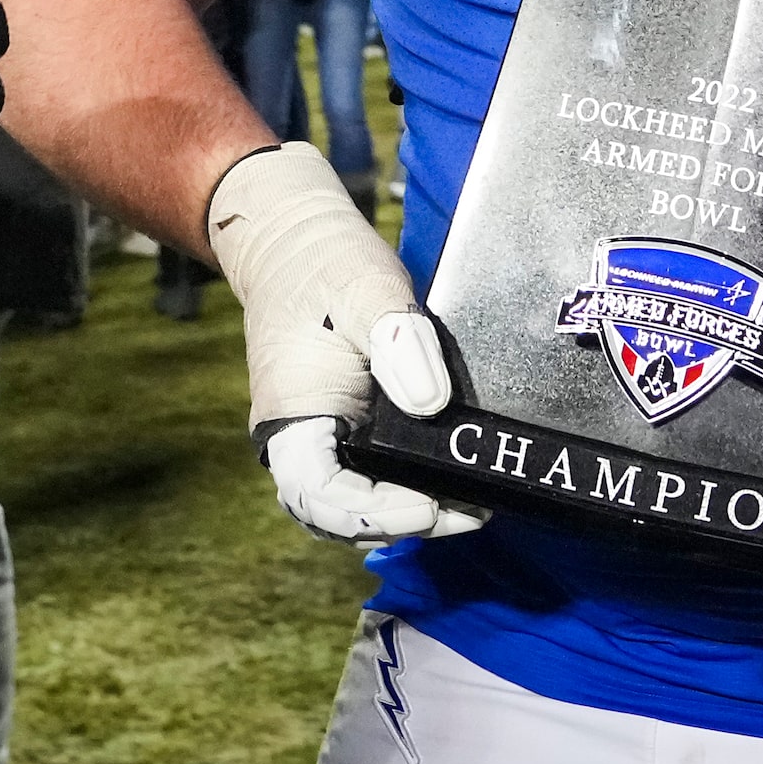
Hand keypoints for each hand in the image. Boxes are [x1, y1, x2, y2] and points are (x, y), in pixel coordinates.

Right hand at [208, 142, 480, 544]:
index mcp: (291, 419)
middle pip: (341, 515)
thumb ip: (400, 344)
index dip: (373, 513)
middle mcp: (299, 441)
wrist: (298, 241)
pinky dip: (404, 488)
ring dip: (407, 512)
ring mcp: (320, 438)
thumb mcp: (368, 291)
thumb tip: (432, 405)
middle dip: (403, 522)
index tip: (426, 506)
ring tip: (471, 507)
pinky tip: (450, 481)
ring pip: (355, 503)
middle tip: (471, 514)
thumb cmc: (326, 264)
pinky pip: (367, 476)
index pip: (321, 495)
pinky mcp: (344, 427)